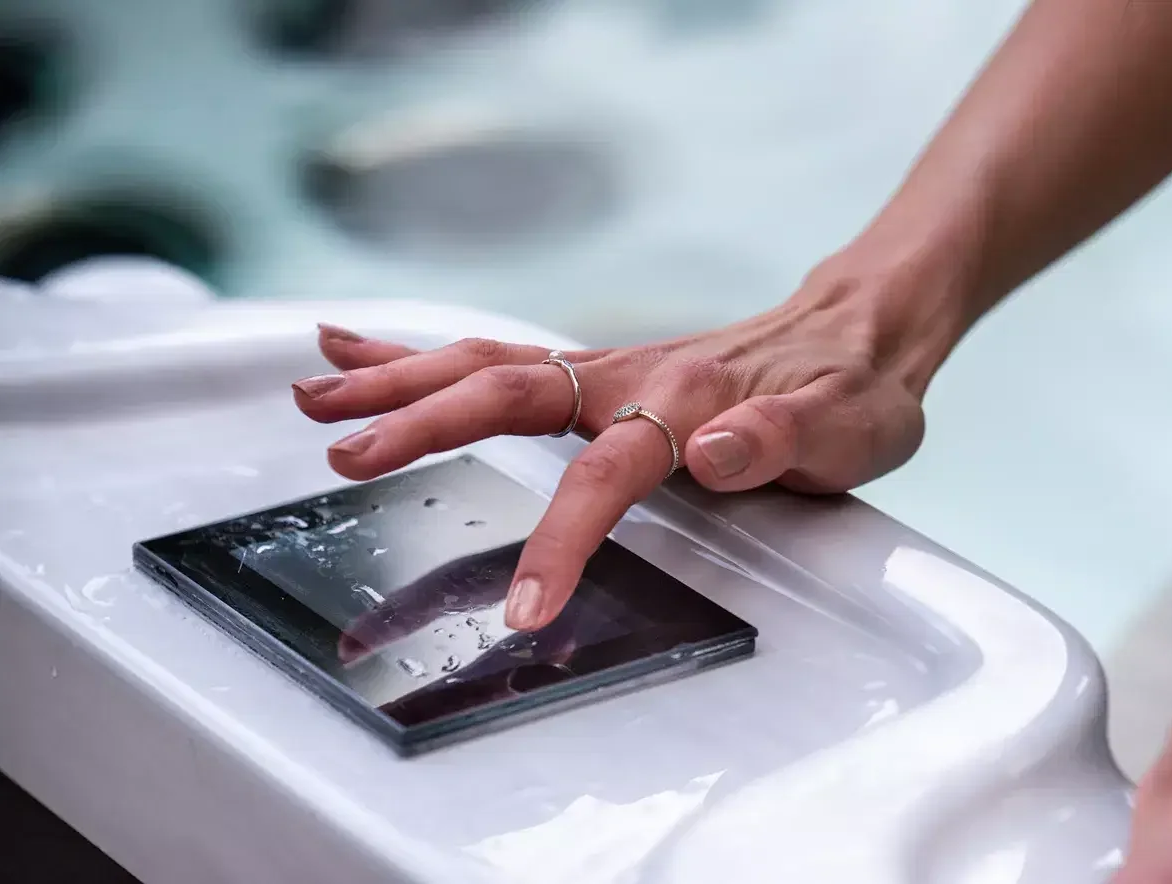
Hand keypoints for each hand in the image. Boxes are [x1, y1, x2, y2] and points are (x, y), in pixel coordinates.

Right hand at [292, 256, 961, 630]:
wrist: (857, 329)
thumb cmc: (852, 388)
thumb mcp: (848, 424)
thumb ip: (782, 438)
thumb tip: (712, 451)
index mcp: (685, 400)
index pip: (604, 476)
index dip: (559, 540)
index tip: (519, 607)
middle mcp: (630, 375)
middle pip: (505, 389)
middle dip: (419, 421)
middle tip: (341, 451)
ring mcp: (606, 369)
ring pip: (483, 364)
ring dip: (396, 377)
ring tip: (314, 390)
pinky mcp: (596, 374)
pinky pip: (499, 359)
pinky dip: (426, 355)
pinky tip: (366, 353)